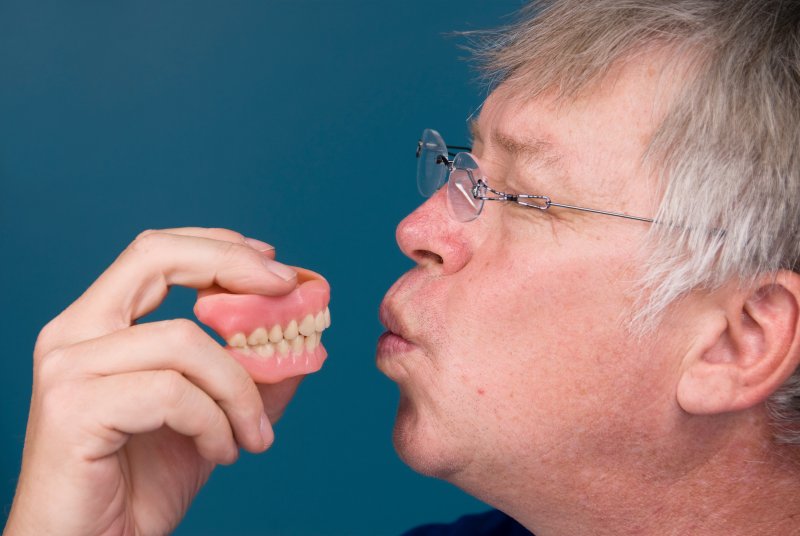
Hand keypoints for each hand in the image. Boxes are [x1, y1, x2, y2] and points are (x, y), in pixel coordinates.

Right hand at [5, 227, 302, 535]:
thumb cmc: (143, 485)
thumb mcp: (214, 419)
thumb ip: (253, 376)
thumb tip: (305, 343)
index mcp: (98, 324)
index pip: (156, 252)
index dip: (219, 245)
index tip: (275, 265)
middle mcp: (73, 333)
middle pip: (154, 257)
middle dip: (232, 264)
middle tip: (287, 295)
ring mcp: (68, 368)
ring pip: (183, 340)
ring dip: (239, 389)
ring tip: (254, 436)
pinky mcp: (74, 408)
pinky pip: (173, 393)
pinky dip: (214, 423)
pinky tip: (222, 453)